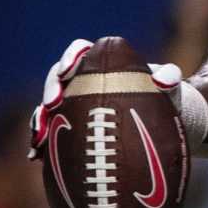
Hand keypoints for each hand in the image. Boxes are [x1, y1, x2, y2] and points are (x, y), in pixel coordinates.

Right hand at [30, 38, 182, 153]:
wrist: (167, 127)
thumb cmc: (167, 100)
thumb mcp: (171, 88)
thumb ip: (169, 77)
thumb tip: (160, 79)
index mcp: (103, 64)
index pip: (79, 51)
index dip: (70, 57)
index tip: (69, 71)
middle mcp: (84, 81)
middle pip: (57, 79)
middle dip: (49, 90)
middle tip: (52, 105)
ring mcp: (75, 105)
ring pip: (49, 108)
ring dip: (40, 119)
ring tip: (40, 135)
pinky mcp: (72, 129)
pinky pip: (52, 134)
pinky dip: (42, 143)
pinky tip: (36, 155)